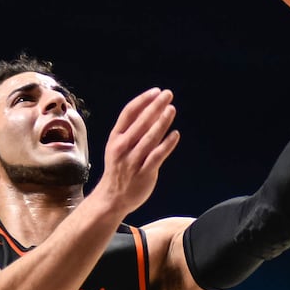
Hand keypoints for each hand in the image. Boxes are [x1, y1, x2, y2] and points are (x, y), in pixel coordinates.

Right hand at [95, 87, 179, 213]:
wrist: (113, 197)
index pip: (129, 113)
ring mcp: (133, 161)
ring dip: (162, 122)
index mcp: (116, 138)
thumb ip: (134, 130)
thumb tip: (154, 111)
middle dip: (155, 106)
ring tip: (172, 109)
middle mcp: (123, 147)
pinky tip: (175, 134)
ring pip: (149, 138)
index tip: (156, 92)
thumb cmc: (119, 168)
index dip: (143, 101)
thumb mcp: (119, 146)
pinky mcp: (144, 173)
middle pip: (140, 122)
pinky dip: (167, 144)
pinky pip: (157, 156)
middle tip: (168, 95)